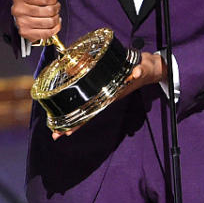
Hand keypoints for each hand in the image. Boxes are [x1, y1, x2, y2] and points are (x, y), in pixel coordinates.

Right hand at [11, 0, 61, 44]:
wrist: (26, 5)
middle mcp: (17, 9)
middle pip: (49, 10)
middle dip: (56, 8)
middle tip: (54, 6)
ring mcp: (20, 22)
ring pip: (50, 22)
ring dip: (56, 17)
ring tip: (53, 13)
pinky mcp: (25, 33)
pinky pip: (47, 33)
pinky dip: (55, 28)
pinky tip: (53, 22)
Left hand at [51, 51, 166, 139]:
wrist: (148, 68)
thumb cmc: (144, 70)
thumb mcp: (143, 70)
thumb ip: (140, 71)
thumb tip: (137, 72)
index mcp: (112, 96)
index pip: (93, 112)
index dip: (80, 122)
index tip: (67, 133)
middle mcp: (105, 96)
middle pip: (86, 114)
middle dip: (71, 124)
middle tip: (55, 134)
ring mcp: (103, 92)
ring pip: (85, 107)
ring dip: (71, 115)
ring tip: (57, 125)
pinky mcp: (102, 84)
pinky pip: (87, 95)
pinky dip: (77, 99)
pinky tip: (67, 103)